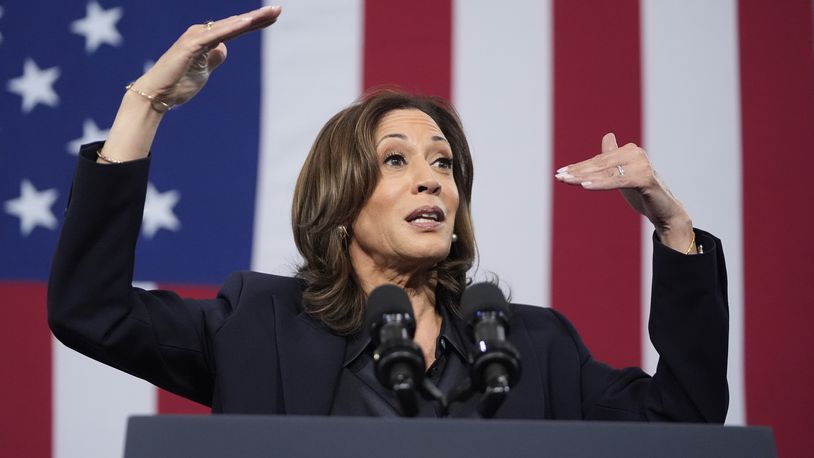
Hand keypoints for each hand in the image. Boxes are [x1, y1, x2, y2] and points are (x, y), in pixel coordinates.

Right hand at [132, 5, 281, 106]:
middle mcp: (201, 33)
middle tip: (279, 10)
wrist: (157, 95)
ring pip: (228, 26)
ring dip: (250, 19)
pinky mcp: (191, 45)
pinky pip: (216, 35)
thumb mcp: (204, 70)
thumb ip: (214, 58)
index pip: (235, 30)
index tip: (273, 17)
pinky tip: (248, 22)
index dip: (254, 23)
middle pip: (235, 24)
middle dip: (258, 17)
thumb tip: (224, 48)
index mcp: (206, 39)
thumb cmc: (178, 84)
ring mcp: (196, 37)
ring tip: (270, 13)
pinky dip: (232, 28)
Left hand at [554, 133, 695, 252]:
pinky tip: (585, 186)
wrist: (665, 211)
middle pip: (600, 166)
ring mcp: (642, 165)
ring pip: (606, 173)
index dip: (579, 167)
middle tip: (559, 177)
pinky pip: (617, 182)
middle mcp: (635, 154)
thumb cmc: (642, 192)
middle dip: (578, 172)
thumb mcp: (623, 174)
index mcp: (629, 151)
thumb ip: (613, 157)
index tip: (560, 172)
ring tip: (567, 181)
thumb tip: (608, 136)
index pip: (598, 161)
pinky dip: (600, 184)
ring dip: (584, 178)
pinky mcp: (645, 179)